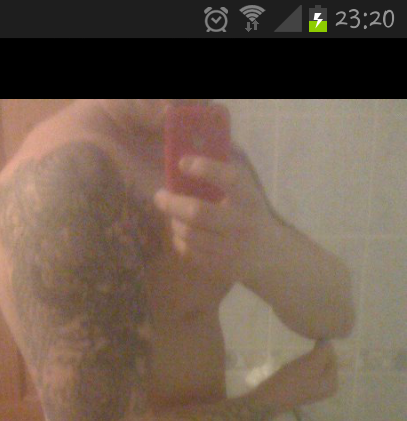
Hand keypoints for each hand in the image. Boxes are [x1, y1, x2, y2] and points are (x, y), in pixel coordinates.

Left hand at [153, 154, 270, 284]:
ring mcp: (229, 248)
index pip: (229, 179)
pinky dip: (179, 240)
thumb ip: (226, 171)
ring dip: (174, 222)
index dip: (205, 168)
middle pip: (198, 213)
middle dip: (172, 203)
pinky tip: (182, 232)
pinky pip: (189, 252)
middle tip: (160, 195)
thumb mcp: (248, 191)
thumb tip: (196, 145)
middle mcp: (240, 224)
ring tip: (173, 215)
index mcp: (249, 199)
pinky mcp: (219, 266)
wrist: (270, 255)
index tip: (183, 162)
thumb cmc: (252, 213)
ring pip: (189, 234)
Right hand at [261, 340, 338, 412]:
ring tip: (296, 361)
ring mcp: (315, 390)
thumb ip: (323, 351)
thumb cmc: (291, 381)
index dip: (322, 347)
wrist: (269, 399)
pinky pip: (307, 373)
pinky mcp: (304, 390)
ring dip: (307, 360)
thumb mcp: (310, 363)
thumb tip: (328, 341)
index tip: (311, 340)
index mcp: (332, 383)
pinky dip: (302, 367)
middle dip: (315, 354)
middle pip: (324, 362)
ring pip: (315, 367)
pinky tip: (292, 369)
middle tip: (302, 352)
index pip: (332, 357)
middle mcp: (327, 389)